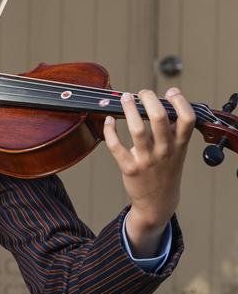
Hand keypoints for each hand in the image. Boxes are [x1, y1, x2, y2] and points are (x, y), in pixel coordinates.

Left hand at [104, 87, 194, 256]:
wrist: (158, 202)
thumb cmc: (166, 170)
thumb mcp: (178, 151)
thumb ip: (173, 131)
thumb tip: (165, 102)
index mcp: (179, 145)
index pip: (187, 119)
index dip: (180, 102)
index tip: (171, 92)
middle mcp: (164, 151)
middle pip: (159, 118)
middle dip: (149, 100)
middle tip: (142, 92)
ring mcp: (146, 160)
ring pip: (137, 129)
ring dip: (129, 110)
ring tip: (125, 98)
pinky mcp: (129, 168)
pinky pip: (116, 146)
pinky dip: (109, 130)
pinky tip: (107, 120)